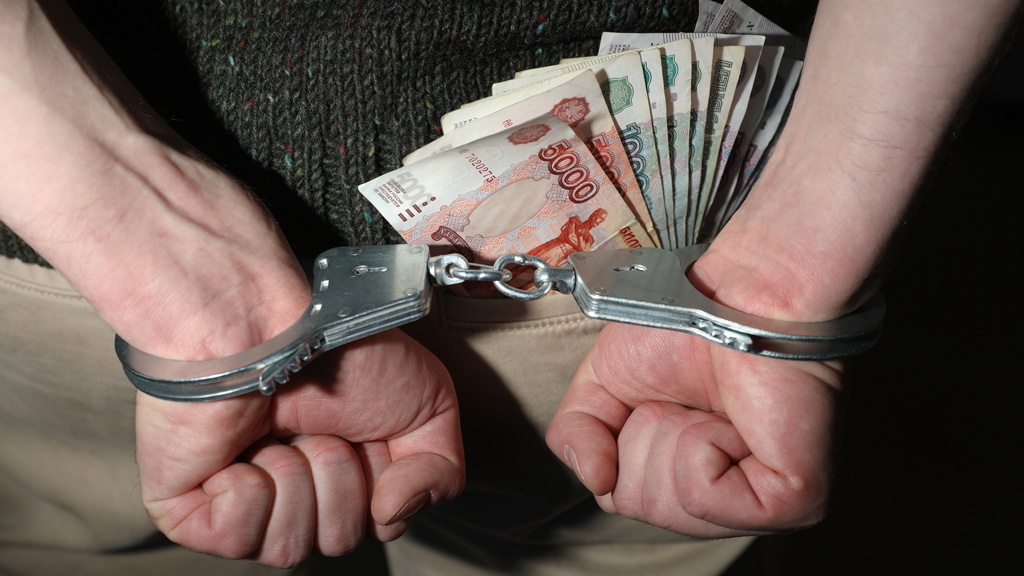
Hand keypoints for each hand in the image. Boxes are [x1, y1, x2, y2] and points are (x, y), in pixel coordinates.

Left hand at [136, 329, 464, 567]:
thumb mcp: (430, 404)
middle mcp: (297, 494)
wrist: (264, 323)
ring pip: (289, 547)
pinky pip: (236, 540)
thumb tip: (393, 514)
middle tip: (318, 425)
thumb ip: (442, 474)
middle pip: (339, 539)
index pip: (380, 526)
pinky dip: (248, 489)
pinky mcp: (191, 509)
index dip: (381, 482)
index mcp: (348, 477)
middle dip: (338, 476)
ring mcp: (242, 506)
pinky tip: (243, 449)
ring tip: (279, 431)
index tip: (367, 431)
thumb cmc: (339, 349)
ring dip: (296, 479)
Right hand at [546, 322, 840, 536]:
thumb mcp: (601, 382)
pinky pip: (703, 496)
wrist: (744, 291)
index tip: (659, 399)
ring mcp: (766, 507)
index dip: (623, 442)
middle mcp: (731, 500)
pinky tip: (733, 418)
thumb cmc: (685, 323)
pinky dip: (702, 444)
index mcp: (692, 478)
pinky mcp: (794, 500)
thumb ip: (574, 435)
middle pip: (641, 507)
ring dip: (674, 436)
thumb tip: (595, 481)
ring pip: (668, 506)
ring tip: (711, 404)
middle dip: (646, 439)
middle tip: (686, 399)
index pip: (622, 499)